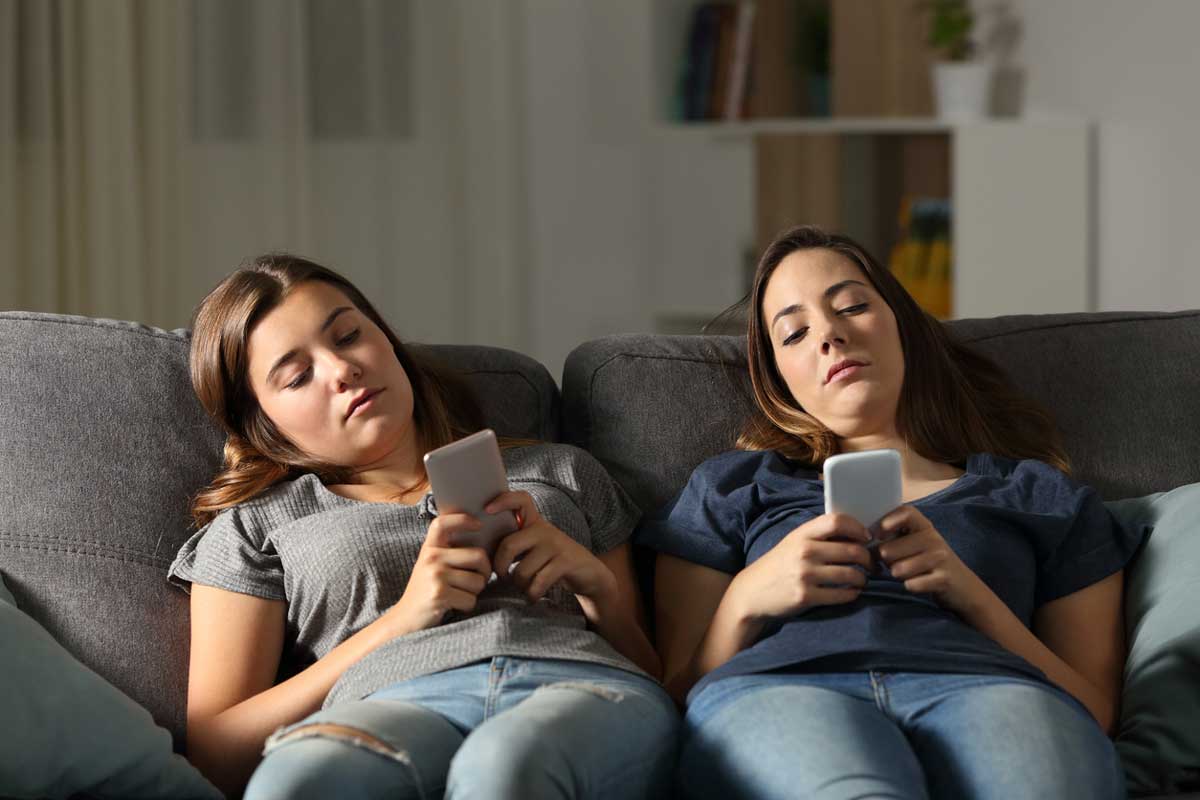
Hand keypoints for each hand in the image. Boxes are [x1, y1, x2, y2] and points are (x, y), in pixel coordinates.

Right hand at [384, 512, 492, 633]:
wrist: (404, 620)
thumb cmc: (425, 592)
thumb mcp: (431, 566)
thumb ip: (449, 553)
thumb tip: (483, 545)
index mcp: (429, 548)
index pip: (443, 523)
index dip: (463, 520)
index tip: (479, 525)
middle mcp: (431, 557)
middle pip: (479, 556)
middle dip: (485, 573)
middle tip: (477, 581)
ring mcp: (435, 575)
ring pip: (478, 581)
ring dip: (474, 593)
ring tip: (458, 595)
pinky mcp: (439, 594)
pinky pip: (471, 599)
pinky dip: (467, 606)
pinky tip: (452, 606)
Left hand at [486, 491, 616, 607]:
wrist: (590, 573)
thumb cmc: (553, 562)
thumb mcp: (536, 546)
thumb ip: (515, 543)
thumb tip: (483, 553)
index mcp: (535, 523)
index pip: (521, 500)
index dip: (503, 500)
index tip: (487, 509)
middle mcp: (545, 530)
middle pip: (509, 544)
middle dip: (500, 567)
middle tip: (503, 576)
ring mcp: (556, 545)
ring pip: (522, 570)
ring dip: (519, 585)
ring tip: (524, 588)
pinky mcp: (566, 562)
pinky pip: (538, 582)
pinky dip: (532, 594)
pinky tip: (533, 596)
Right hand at [731, 513, 872, 621]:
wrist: (752, 592)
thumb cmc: (779, 565)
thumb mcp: (793, 543)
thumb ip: (819, 537)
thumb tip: (856, 536)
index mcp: (802, 534)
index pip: (837, 521)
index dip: (857, 528)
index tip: (866, 537)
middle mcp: (804, 552)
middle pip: (851, 550)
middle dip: (868, 559)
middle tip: (872, 564)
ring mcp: (805, 575)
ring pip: (851, 574)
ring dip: (863, 578)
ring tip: (862, 579)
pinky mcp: (806, 596)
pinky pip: (842, 595)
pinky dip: (852, 594)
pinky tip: (852, 592)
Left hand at [875, 505, 989, 615]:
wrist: (963, 587)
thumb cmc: (928, 562)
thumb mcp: (915, 543)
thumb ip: (893, 536)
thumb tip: (864, 539)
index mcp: (924, 526)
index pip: (905, 512)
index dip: (886, 521)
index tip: (877, 535)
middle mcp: (933, 538)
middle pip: (890, 549)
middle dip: (886, 561)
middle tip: (894, 563)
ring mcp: (940, 558)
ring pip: (898, 569)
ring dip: (897, 575)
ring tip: (907, 573)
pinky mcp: (943, 579)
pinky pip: (911, 584)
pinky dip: (910, 586)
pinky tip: (918, 583)